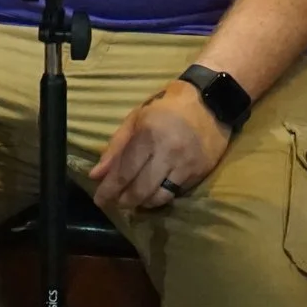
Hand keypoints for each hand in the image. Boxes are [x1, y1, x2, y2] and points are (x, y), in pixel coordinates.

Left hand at [91, 82, 230, 211]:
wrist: (210, 103)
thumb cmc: (166, 108)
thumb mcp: (136, 119)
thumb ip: (115, 147)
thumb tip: (96, 175)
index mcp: (147, 136)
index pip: (124, 172)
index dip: (109, 190)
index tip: (99, 200)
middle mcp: (167, 153)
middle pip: (140, 190)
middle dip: (124, 201)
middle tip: (115, 202)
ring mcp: (185, 166)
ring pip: (159, 197)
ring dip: (142, 203)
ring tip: (133, 200)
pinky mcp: (199, 174)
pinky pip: (175, 193)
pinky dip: (160, 197)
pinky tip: (152, 194)